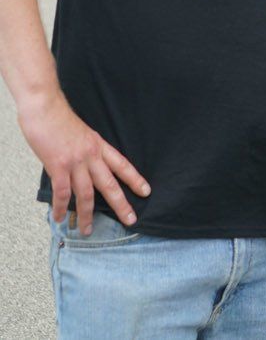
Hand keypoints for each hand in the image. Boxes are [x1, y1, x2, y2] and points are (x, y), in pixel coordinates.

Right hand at [17, 92, 149, 235]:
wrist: (45, 108)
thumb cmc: (60, 119)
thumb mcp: (82, 134)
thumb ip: (86, 150)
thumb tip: (84, 166)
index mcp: (99, 146)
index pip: (123, 165)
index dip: (135, 179)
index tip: (146, 191)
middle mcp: (91, 156)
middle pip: (110, 184)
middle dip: (121, 204)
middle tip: (130, 219)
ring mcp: (75, 162)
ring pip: (87, 193)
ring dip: (87, 214)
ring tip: (87, 230)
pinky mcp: (58, 166)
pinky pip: (62, 192)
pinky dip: (62, 207)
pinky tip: (60, 217)